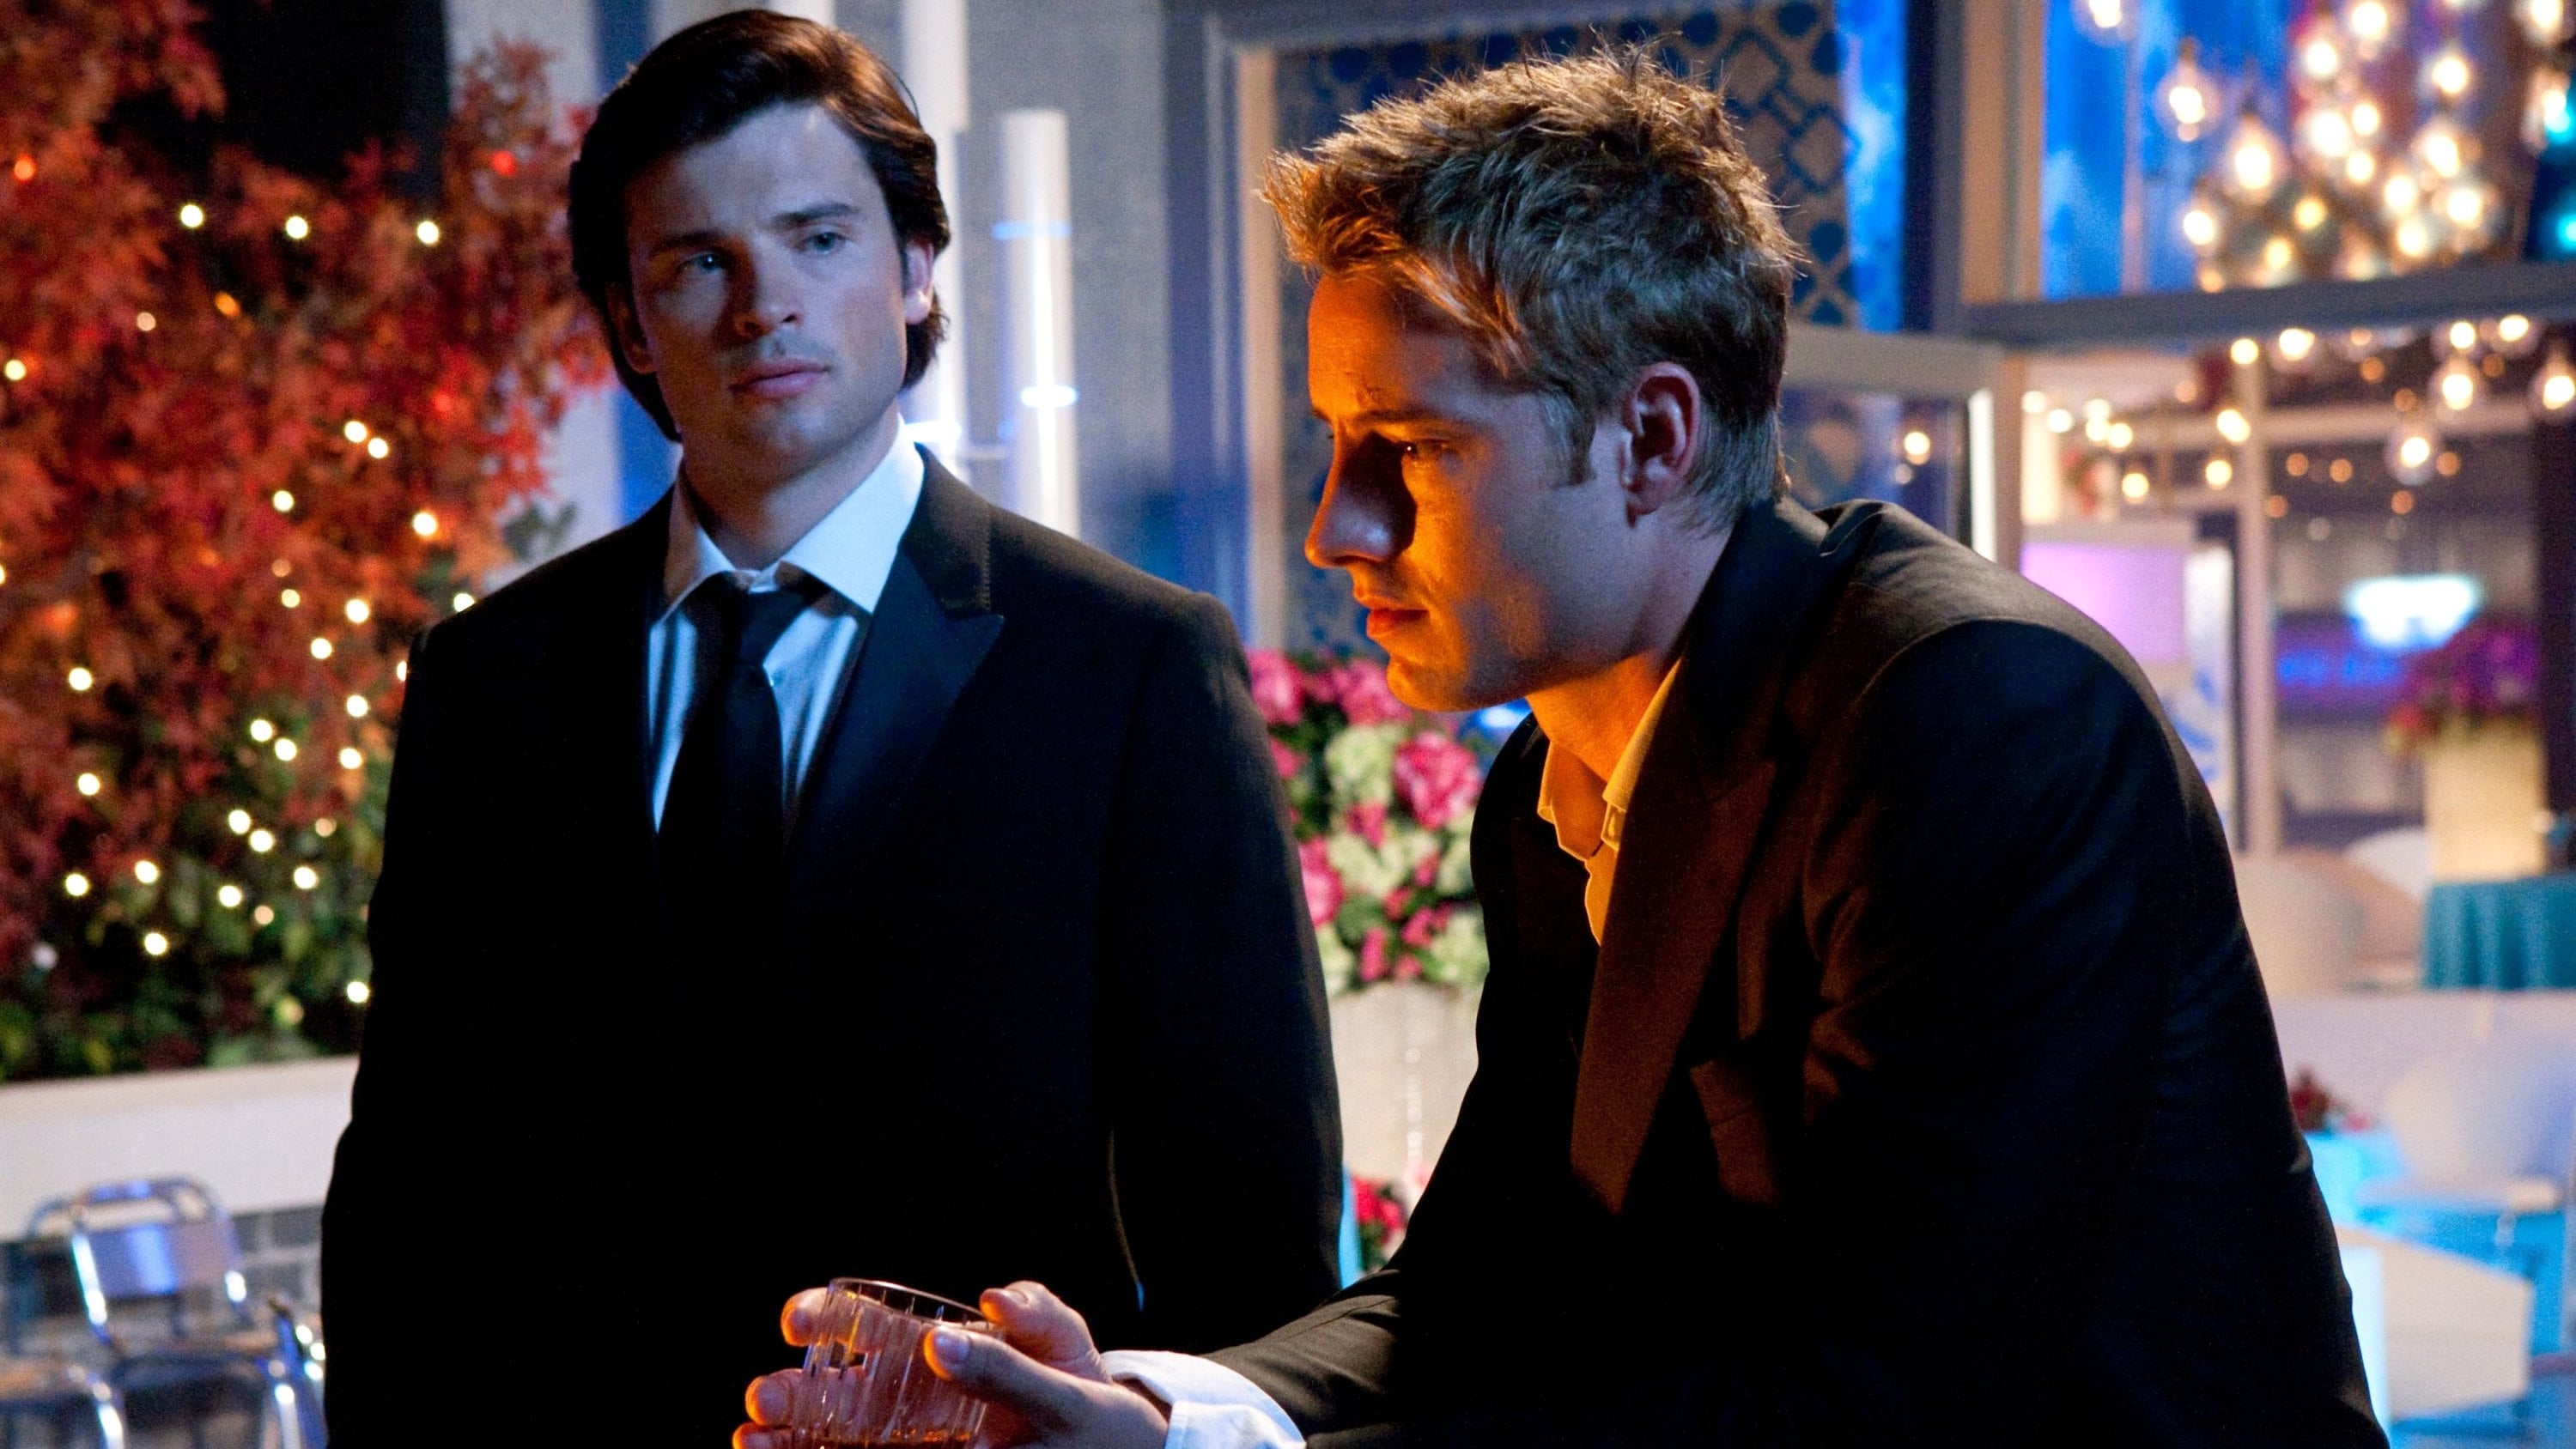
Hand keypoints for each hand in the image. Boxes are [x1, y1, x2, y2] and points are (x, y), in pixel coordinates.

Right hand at [735, 1280, 1169, 1448]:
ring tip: (753, 1441)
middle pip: (840, 1386)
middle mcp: (911, 1391)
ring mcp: (911, 1436)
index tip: (799, 1320)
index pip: (870, 1324)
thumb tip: (992, 1297)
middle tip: (765, 1396)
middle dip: (796, 1388)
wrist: (1102, 1442)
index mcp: (937, 1345)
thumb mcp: (1062, 1345)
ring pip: (838, 1434)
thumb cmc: (1074, 1384)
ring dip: (793, 1434)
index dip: (829, 1316)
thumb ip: (1033, 1318)